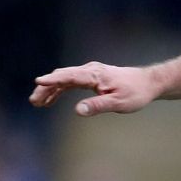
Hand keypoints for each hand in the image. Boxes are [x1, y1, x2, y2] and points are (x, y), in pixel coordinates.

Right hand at [30, 62, 161, 114]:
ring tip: (37, 103)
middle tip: (34, 101)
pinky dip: (59, 89)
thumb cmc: (135, 93)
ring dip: (50, 89)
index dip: (53, 80)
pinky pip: (70, 82)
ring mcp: (89, 73)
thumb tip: (78, 110)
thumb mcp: (118, 103)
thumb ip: (98, 106)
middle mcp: (90, 70)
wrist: (147, 83)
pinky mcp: (90, 77)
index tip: (38, 82)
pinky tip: (50, 100)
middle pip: (62, 77)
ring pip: (64, 79)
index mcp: (95, 75)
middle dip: (46, 88)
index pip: (70, 76)